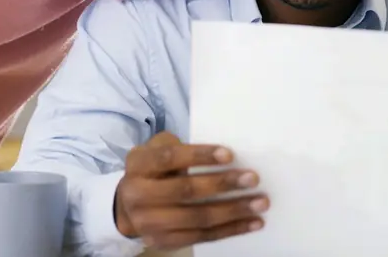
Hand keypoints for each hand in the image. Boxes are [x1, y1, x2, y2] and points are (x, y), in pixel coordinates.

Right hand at [114, 132, 266, 250]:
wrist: (127, 207)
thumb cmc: (153, 171)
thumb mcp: (156, 150)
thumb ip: (179, 147)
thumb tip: (223, 155)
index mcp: (139, 165)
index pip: (169, 158)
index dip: (200, 156)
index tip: (229, 155)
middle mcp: (139, 195)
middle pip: (186, 191)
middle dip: (223, 184)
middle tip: (252, 178)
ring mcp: (150, 223)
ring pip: (197, 218)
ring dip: (233, 211)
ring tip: (260, 203)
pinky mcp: (163, 241)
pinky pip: (202, 237)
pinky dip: (230, 230)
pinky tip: (252, 222)